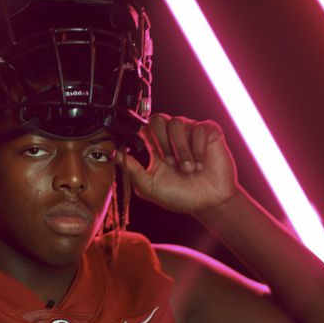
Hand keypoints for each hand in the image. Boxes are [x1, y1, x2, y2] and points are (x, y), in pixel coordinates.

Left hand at [124, 114, 238, 213]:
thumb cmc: (180, 195)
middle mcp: (171, 136)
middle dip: (161, 142)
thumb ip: (133, 171)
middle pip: (157, 119)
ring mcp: (190, 132)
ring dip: (181, 150)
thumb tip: (114, 155)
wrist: (208, 203)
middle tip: (169, 163)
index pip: (142, 127)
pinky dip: (199, 149)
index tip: (140, 145)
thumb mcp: (150, 187)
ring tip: (188, 169)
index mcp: (155, 146)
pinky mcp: (208, 132)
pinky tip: (201, 164)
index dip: (138, 131)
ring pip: (176, 124)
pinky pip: (200, 129)